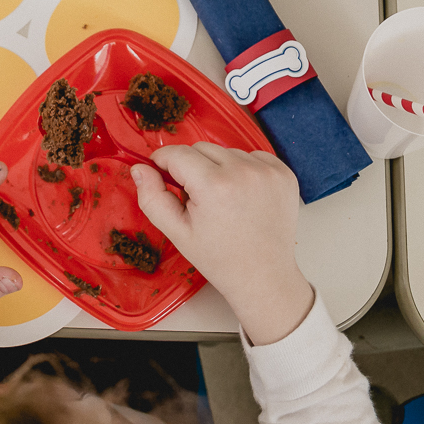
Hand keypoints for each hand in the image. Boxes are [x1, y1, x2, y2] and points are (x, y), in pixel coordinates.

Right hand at [131, 143, 312, 345]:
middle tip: (196, 198)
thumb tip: (139, 168)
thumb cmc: (219, 258)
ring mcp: (267, 171)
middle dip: (191, 167)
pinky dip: (242, 169)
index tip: (162, 175)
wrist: (263, 275)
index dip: (163, 163)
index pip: (176, 154)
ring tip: (222, 199)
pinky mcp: (283, 173)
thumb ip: (152, 197)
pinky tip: (242, 195)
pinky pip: (252, 155)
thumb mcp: (176, 232)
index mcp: (214, 186)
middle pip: (201, 148)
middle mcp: (243, 172)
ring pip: (226, 151)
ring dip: (218, 167)